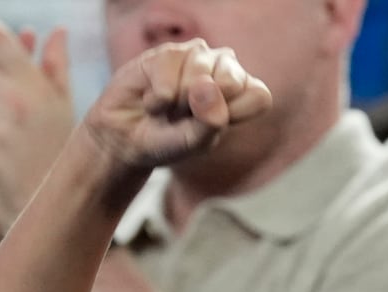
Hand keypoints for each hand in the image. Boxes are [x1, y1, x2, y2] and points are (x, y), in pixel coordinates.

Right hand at [82, 40, 271, 172]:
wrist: (128, 138)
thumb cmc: (170, 141)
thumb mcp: (195, 143)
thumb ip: (209, 121)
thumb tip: (206, 85)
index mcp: (244, 92)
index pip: (259, 96)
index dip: (233, 115)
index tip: (212, 126)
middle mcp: (225, 67)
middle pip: (231, 81)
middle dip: (202, 109)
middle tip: (187, 117)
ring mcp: (197, 55)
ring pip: (198, 78)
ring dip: (178, 105)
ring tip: (170, 109)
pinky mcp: (168, 51)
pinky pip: (167, 78)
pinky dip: (157, 100)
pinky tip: (153, 101)